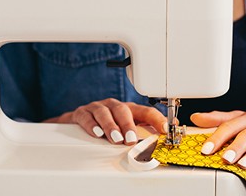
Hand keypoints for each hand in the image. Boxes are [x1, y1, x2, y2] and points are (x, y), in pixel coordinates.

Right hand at [51, 98, 165, 145]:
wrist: (79, 121)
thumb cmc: (107, 125)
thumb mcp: (126, 130)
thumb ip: (145, 134)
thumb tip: (166, 137)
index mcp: (129, 110)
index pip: (146, 111)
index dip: (156, 119)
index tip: (164, 129)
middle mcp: (114, 106)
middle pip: (123, 110)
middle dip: (128, 125)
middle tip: (131, 140)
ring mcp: (97, 108)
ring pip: (104, 112)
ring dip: (111, 126)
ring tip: (115, 139)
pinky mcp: (82, 113)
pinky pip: (86, 117)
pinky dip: (92, 125)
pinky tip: (96, 133)